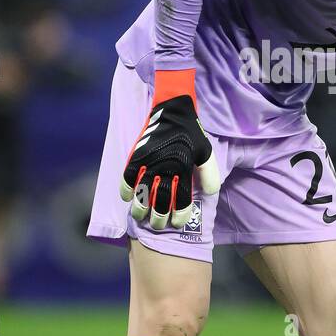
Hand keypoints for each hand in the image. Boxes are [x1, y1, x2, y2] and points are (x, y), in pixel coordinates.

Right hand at [120, 74, 220, 231]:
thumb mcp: (206, 152)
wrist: (173, 109)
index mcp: (184, 168)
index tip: (177, 223)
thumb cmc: (191, 132)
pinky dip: (125, 189)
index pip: (181, 199)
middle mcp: (166, 167)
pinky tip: (127, 197)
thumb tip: (209, 193)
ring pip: (141, 192)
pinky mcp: (137, 155)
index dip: (180, 215)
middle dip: (159, 217)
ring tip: (140, 217)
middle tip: (158, 225)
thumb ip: (209, 174)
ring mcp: (149, 162)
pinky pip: (127, 176)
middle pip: (160, 201)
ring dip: (140, 208)